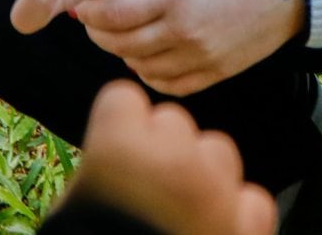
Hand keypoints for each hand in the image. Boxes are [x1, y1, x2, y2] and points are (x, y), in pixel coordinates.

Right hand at [60, 80, 276, 234]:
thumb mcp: (69, 211)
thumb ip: (96, 173)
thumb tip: (109, 163)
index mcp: (120, 147)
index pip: (123, 99)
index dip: (116, 127)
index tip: (111, 154)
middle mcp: (174, 159)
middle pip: (172, 122)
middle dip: (159, 147)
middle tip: (142, 189)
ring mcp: (217, 193)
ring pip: (217, 150)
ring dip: (201, 172)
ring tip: (180, 209)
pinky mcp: (248, 228)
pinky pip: (252, 198)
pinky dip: (238, 211)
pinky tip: (214, 228)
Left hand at [74, 0, 304, 96]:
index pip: (115, 15)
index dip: (90, 14)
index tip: (80, 7)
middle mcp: (185, 31)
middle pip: (122, 45)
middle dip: (99, 34)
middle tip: (94, 22)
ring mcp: (202, 57)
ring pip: (141, 68)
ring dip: (122, 54)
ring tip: (119, 37)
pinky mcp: (216, 73)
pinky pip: (170, 85)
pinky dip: (149, 75)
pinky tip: (146, 58)